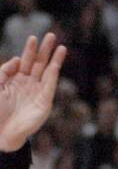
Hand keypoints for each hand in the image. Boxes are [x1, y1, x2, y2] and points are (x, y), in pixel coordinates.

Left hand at [0, 32, 66, 152]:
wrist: (0, 133)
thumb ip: (4, 71)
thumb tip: (16, 58)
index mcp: (15, 80)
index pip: (25, 61)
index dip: (29, 50)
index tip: (33, 38)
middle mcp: (28, 84)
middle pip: (38, 63)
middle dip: (44, 50)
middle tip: (51, 35)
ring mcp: (37, 93)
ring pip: (47, 72)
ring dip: (54, 59)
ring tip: (61, 46)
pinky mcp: (44, 102)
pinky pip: (49, 85)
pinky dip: (53, 74)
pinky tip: (55, 64)